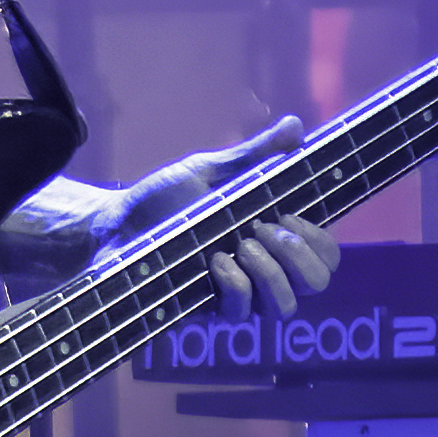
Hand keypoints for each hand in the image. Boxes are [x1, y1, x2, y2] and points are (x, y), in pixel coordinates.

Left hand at [98, 116, 340, 318]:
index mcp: (270, 237)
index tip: (288, 213)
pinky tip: (213, 262)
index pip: (325, 253)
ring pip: (286, 306)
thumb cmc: (161, 200)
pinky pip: (240, 310)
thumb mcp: (210, 171)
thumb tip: (296, 126)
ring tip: (241, 244)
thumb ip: (256, 156)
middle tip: (264, 229)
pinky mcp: (208, 310)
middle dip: (301, 255)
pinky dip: (235, 283)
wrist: (112, 227)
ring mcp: (238, 292)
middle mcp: (262, 268)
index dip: (319, 238)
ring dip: (272, 273)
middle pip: (318, 283)